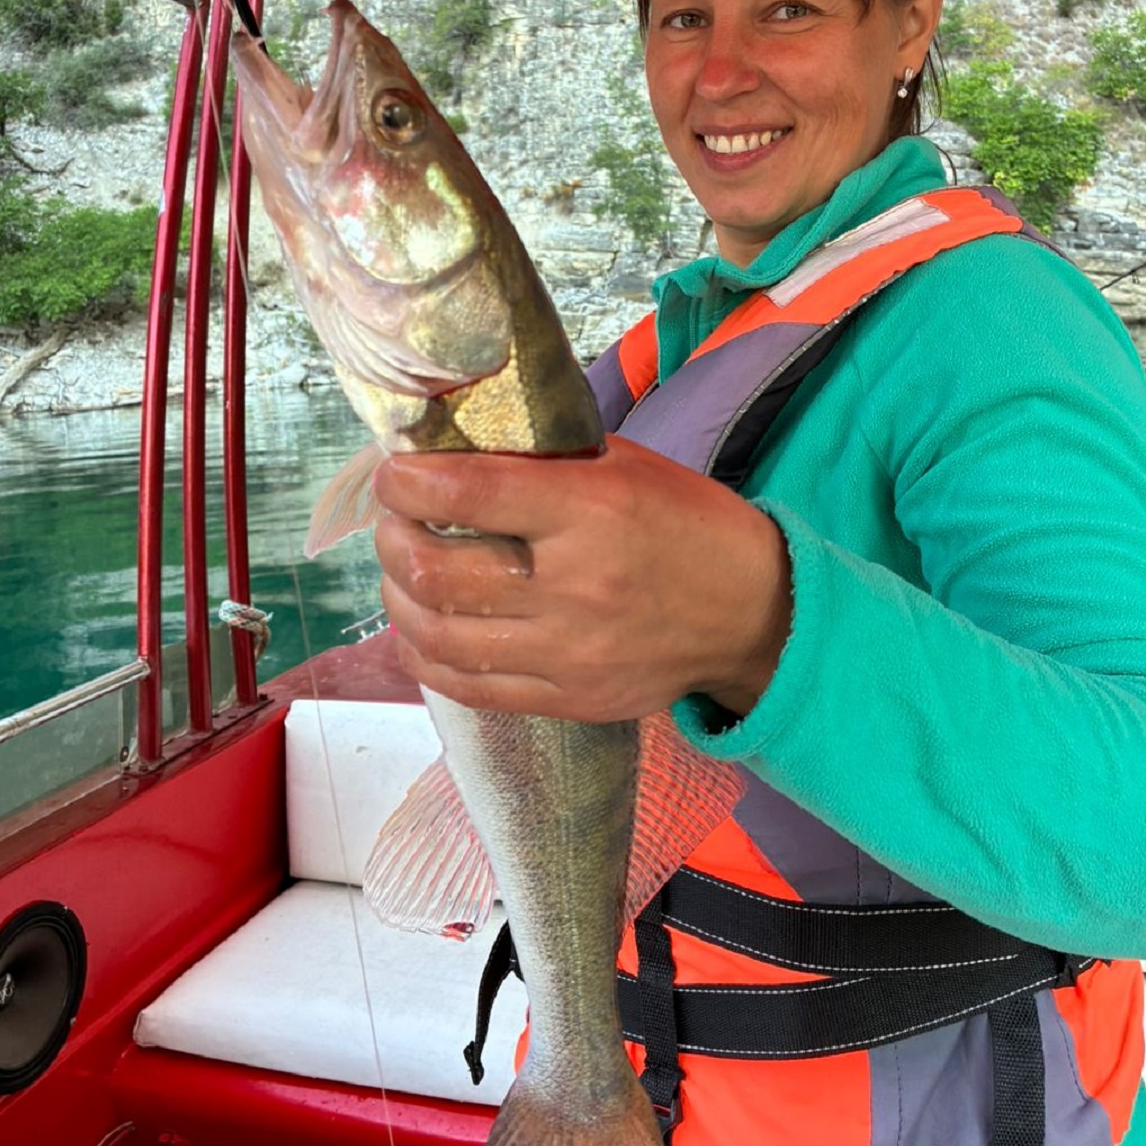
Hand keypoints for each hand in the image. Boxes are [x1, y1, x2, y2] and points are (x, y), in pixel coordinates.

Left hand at [373, 435, 791, 721]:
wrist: (753, 613)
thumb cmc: (685, 524)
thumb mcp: (624, 464)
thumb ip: (542, 459)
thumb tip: (453, 446)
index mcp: (589, 510)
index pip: (467, 494)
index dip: (408, 482)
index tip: (394, 472)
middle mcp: (573, 584)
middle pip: (436, 570)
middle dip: (392, 537)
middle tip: (393, 519)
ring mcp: (567, 651)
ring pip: (439, 633)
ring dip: (398, 596)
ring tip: (400, 570)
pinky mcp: (567, 698)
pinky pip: (467, 684)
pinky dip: (425, 653)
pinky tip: (420, 627)